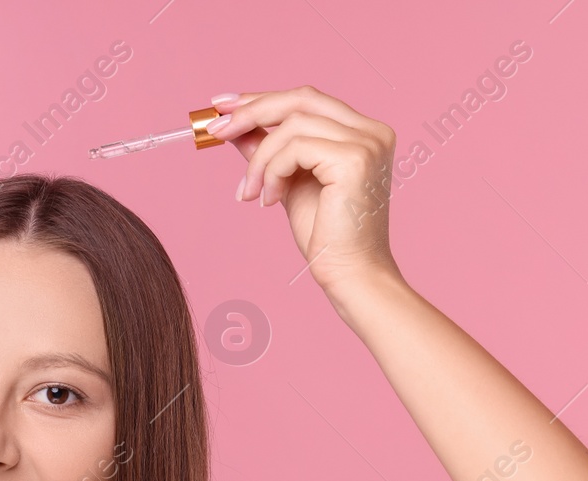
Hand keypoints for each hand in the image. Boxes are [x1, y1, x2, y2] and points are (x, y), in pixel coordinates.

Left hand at [206, 85, 401, 292]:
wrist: (349, 275)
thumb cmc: (326, 236)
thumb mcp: (287, 182)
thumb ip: (268, 152)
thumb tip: (235, 127)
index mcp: (362, 132)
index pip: (306, 100)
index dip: (262, 99)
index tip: (223, 106)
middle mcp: (371, 131)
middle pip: (300, 99)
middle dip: (252, 111)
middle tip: (216, 131)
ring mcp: (366, 143)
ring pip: (291, 126)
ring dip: (259, 159)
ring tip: (250, 193)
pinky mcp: (355, 159)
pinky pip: (295, 148)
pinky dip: (272, 171)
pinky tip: (269, 201)